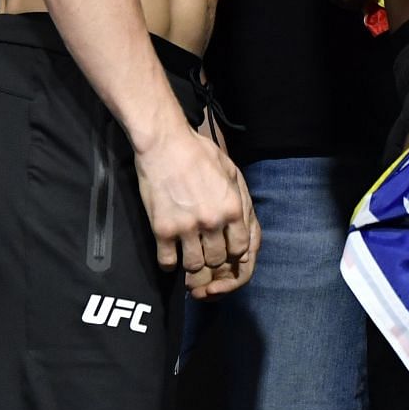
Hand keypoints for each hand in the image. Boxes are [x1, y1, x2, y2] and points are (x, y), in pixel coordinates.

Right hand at [134, 119, 256, 298]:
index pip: (241, 249)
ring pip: (194, 266)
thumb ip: (242, 202)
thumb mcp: (232, 172)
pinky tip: (169, 252)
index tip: (224, 248)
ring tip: (187, 252)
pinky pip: (167, 262)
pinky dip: (169, 262)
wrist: (164, 143)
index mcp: (232, 208)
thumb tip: (246, 229)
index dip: (233, 252)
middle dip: (213, 257)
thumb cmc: (199, 154)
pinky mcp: (162, 229)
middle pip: (217, 259)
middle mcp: (212, 221)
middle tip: (204, 249)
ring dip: (192, 262)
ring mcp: (187, 227)